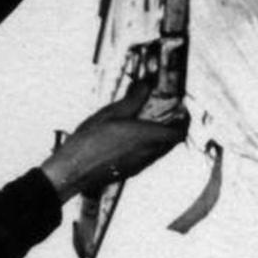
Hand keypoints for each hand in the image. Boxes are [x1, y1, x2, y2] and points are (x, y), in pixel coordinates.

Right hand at [39, 80, 186, 200]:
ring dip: (160, 135)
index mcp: (147, 138)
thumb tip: (146, 85)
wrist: (72, 172)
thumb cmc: (89, 144)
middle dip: (172, 125)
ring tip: (146, 121)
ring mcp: (139, 165)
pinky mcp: (130, 171)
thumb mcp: (111, 113)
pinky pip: (147, 156)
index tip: (181, 109)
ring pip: (160, 149)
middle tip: (165, 111)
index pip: (179, 132)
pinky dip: (148, 144)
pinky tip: (130, 135)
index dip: (184, 120)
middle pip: (172, 141)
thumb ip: (133, 99)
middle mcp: (147, 154)